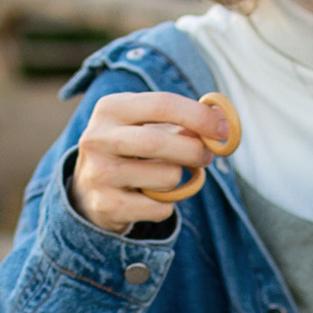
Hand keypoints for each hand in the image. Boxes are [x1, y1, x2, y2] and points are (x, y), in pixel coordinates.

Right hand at [68, 92, 232, 233]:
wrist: (89, 190)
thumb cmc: (131, 150)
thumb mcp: (147, 126)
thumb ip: (183, 122)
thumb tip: (222, 120)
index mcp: (110, 108)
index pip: (163, 104)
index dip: (199, 117)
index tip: (224, 129)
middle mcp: (97, 138)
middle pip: (159, 141)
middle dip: (194, 150)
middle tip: (207, 157)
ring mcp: (98, 173)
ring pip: (165, 177)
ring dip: (178, 180)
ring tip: (166, 177)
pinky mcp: (105, 206)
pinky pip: (159, 208)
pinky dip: (166, 205)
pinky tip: (149, 198)